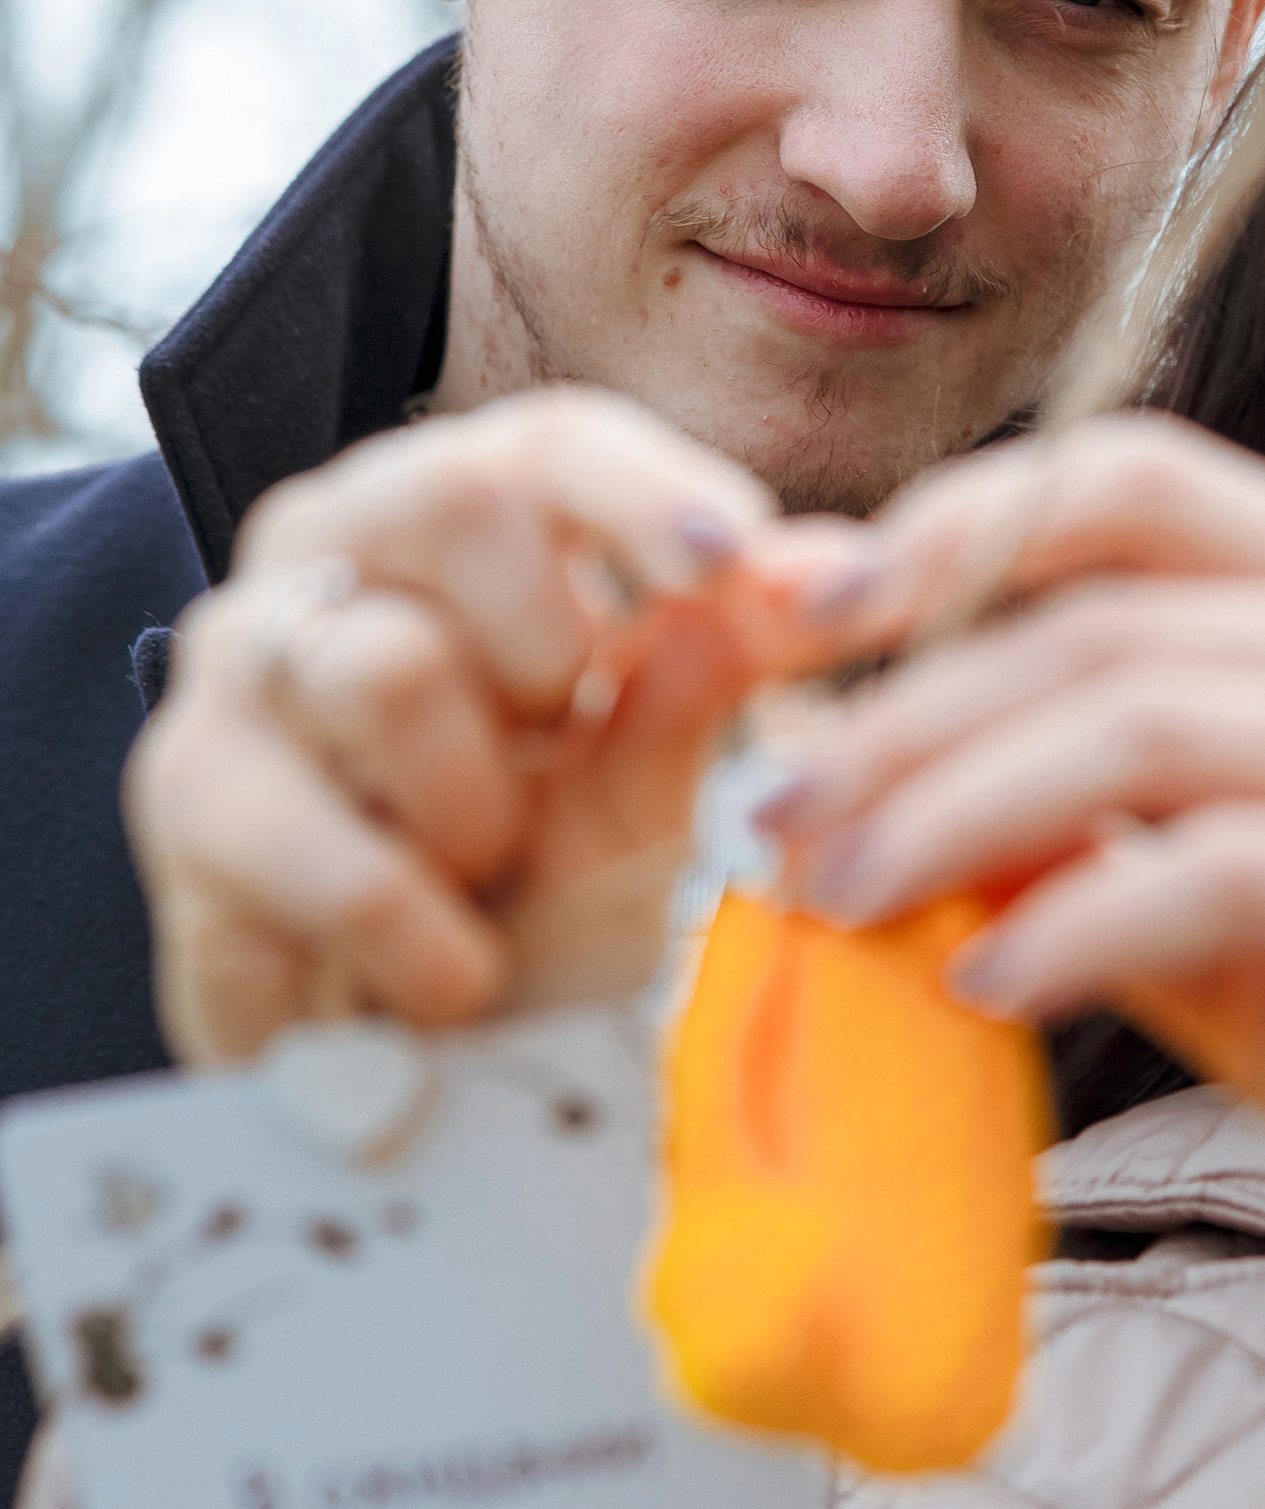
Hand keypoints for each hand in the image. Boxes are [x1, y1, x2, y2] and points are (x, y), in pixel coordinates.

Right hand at [131, 390, 866, 1063]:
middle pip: (452, 492)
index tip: (739, 557)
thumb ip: (725, 675)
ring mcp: (237, 668)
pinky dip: (422, 931)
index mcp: (458, 519)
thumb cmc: (537, 890)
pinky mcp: (181, 797)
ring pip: (387, 663)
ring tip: (487, 871)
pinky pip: (330, 848)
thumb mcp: (654, 784)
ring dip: (481, 806)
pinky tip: (448, 971)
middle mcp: (329, 553)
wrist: (394, 1068)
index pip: (551, 441)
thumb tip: (839, 572)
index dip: (649, 488)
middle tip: (557, 751)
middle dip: (552, 648)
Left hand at [764, 418, 1264, 1441]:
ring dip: (956, 806)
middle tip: (779, 818)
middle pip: (1108, 607)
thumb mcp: (1238, 921)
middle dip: (905, 708)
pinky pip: (1234, 866)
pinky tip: (986, 985)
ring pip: (1152, 712)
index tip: (800, 623)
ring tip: (836, 899)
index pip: (1133, 480)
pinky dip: (1083, 920)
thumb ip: (1089, 840)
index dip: (951, 528)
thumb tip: (865, 794)